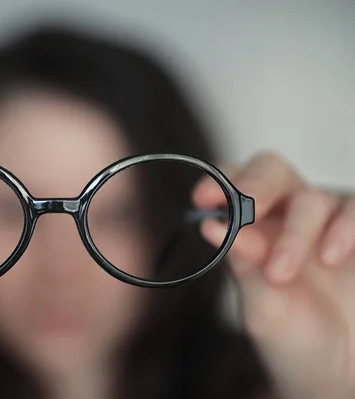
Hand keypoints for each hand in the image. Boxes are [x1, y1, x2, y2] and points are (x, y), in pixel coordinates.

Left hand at [193, 151, 354, 398]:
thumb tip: (211, 224)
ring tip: (282, 275)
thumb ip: (244, 266)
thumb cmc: (294, 338)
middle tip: (247, 207)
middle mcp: (286, 216)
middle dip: (256, 185)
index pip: (231, 187)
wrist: (341, 370)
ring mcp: (327, 221)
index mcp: (251, 229)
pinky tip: (332, 256)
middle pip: (270, 172)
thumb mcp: (262, 307)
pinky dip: (344, 226)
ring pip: (311, 198)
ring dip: (295, 232)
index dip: (217, 183)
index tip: (203, 199)